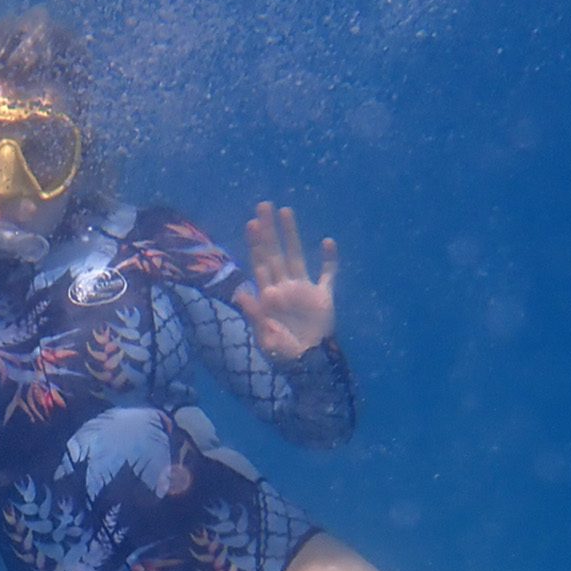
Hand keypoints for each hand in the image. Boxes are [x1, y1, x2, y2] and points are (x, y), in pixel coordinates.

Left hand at [234, 202, 337, 360]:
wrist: (309, 365)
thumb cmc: (283, 354)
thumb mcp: (264, 336)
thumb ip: (254, 313)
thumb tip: (240, 292)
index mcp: (268, 296)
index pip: (260, 264)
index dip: (256, 244)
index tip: (251, 223)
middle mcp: (284, 287)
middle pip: (275, 253)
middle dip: (269, 230)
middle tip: (263, 205)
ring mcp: (304, 289)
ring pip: (296, 256)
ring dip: (291, 234)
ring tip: (286, 212)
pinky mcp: (323, 296)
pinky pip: (328, 274)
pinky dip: (329, 260)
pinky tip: (327, 243)